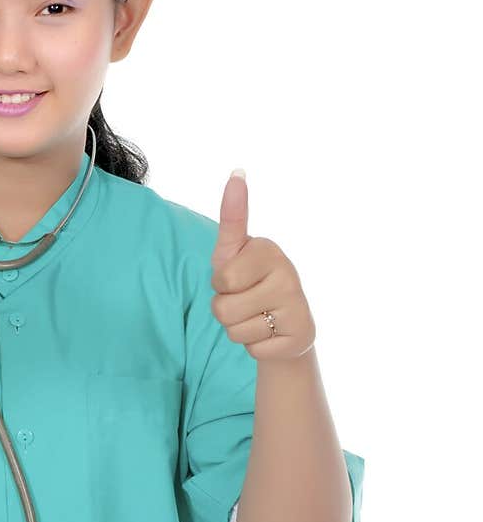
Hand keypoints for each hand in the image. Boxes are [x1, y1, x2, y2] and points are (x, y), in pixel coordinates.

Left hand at [209, 171, 314, 359]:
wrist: (285, 325)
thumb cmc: (250, 283)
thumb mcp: (234, 253)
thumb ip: (233, 219)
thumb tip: (237, 172)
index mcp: (268, 249)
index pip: (223, 276)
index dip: (221, 283)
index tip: (236, 278)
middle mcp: (287, 273)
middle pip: (222, 307)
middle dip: (225, 308)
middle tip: (244, 300)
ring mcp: (296, 304)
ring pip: (235, 330)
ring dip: (238, 329)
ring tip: (256, 317)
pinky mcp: (299, 335)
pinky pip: (252, 349)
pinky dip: (254, 347)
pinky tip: (270, 334)